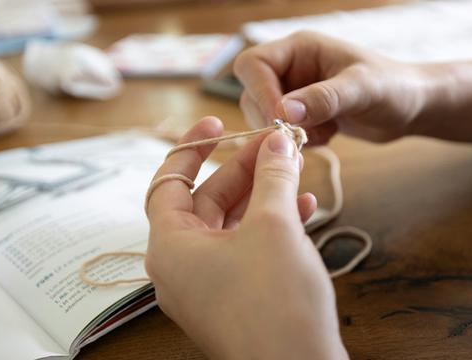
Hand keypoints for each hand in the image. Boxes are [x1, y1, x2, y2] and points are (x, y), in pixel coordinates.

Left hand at [145, 116, 348, 358]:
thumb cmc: (275, 304)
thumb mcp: (274, 228)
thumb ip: (272, 178)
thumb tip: (276, 143)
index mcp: (170, 247)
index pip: (167, 182)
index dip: (191, 148)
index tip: (216, 122)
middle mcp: (181, 267)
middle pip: (206, 202)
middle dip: (243, 170)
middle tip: (275, 145)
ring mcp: (208, 286)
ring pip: (232, 225)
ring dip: (263, 195)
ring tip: (294, 169)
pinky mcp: (235, 300)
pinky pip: (246, 251)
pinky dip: (271, 227)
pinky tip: (304, 207)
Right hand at [234, 31, 435, 143]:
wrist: (411, 107)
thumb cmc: (394, 87)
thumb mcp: (362, 90)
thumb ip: (324, 98)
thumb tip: (284, 111)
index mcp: (300, 48)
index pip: (252, 65)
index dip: (260, 93)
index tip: (282, 119)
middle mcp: (292, 67)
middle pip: (252, 94)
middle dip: (273, 119)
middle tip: (303, 134)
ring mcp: (296, 91)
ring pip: (265, 116)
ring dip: (289, 132)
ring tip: (324, 132)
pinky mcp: (303, 113)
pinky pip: (283, 132)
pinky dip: (301, 140)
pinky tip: (330, 135)